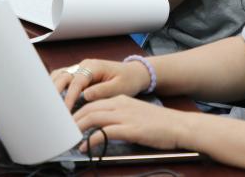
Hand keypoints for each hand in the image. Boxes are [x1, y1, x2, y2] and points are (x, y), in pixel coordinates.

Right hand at [50, 59, 150, 110]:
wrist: (133, 74)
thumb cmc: (127, 80)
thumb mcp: (119, 87)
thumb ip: (102, 91)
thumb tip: (85, 95)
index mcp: (93, 66)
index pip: (76, 82)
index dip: (69, 96)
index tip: (65, 111)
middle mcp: (83, 65)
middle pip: (62, 76)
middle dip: (55, 92)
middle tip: (52, 109)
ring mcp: (79, 69)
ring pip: (59, 75)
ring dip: (52, 88)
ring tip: (49, 105)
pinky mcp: (79, 75)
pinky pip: (63, 78)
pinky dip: (56, 87)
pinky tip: (53, 99)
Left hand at [73, 96, 189, 152]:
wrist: (179, 125)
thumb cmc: (160, 123)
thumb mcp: (136, 113)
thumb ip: (119, 116)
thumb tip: (104, 126)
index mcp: (121, 99)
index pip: (92, 102)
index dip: (78, 111)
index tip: (70, 121)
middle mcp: (120, 104)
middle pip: (88, 108)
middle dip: (73, 120)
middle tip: (65, 131)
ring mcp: (125, 116)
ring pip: (93, 117)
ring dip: (78, 128)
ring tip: (71, 139)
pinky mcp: (130, 129)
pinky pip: (104, 133)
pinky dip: (91, 140)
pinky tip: (86, 147)